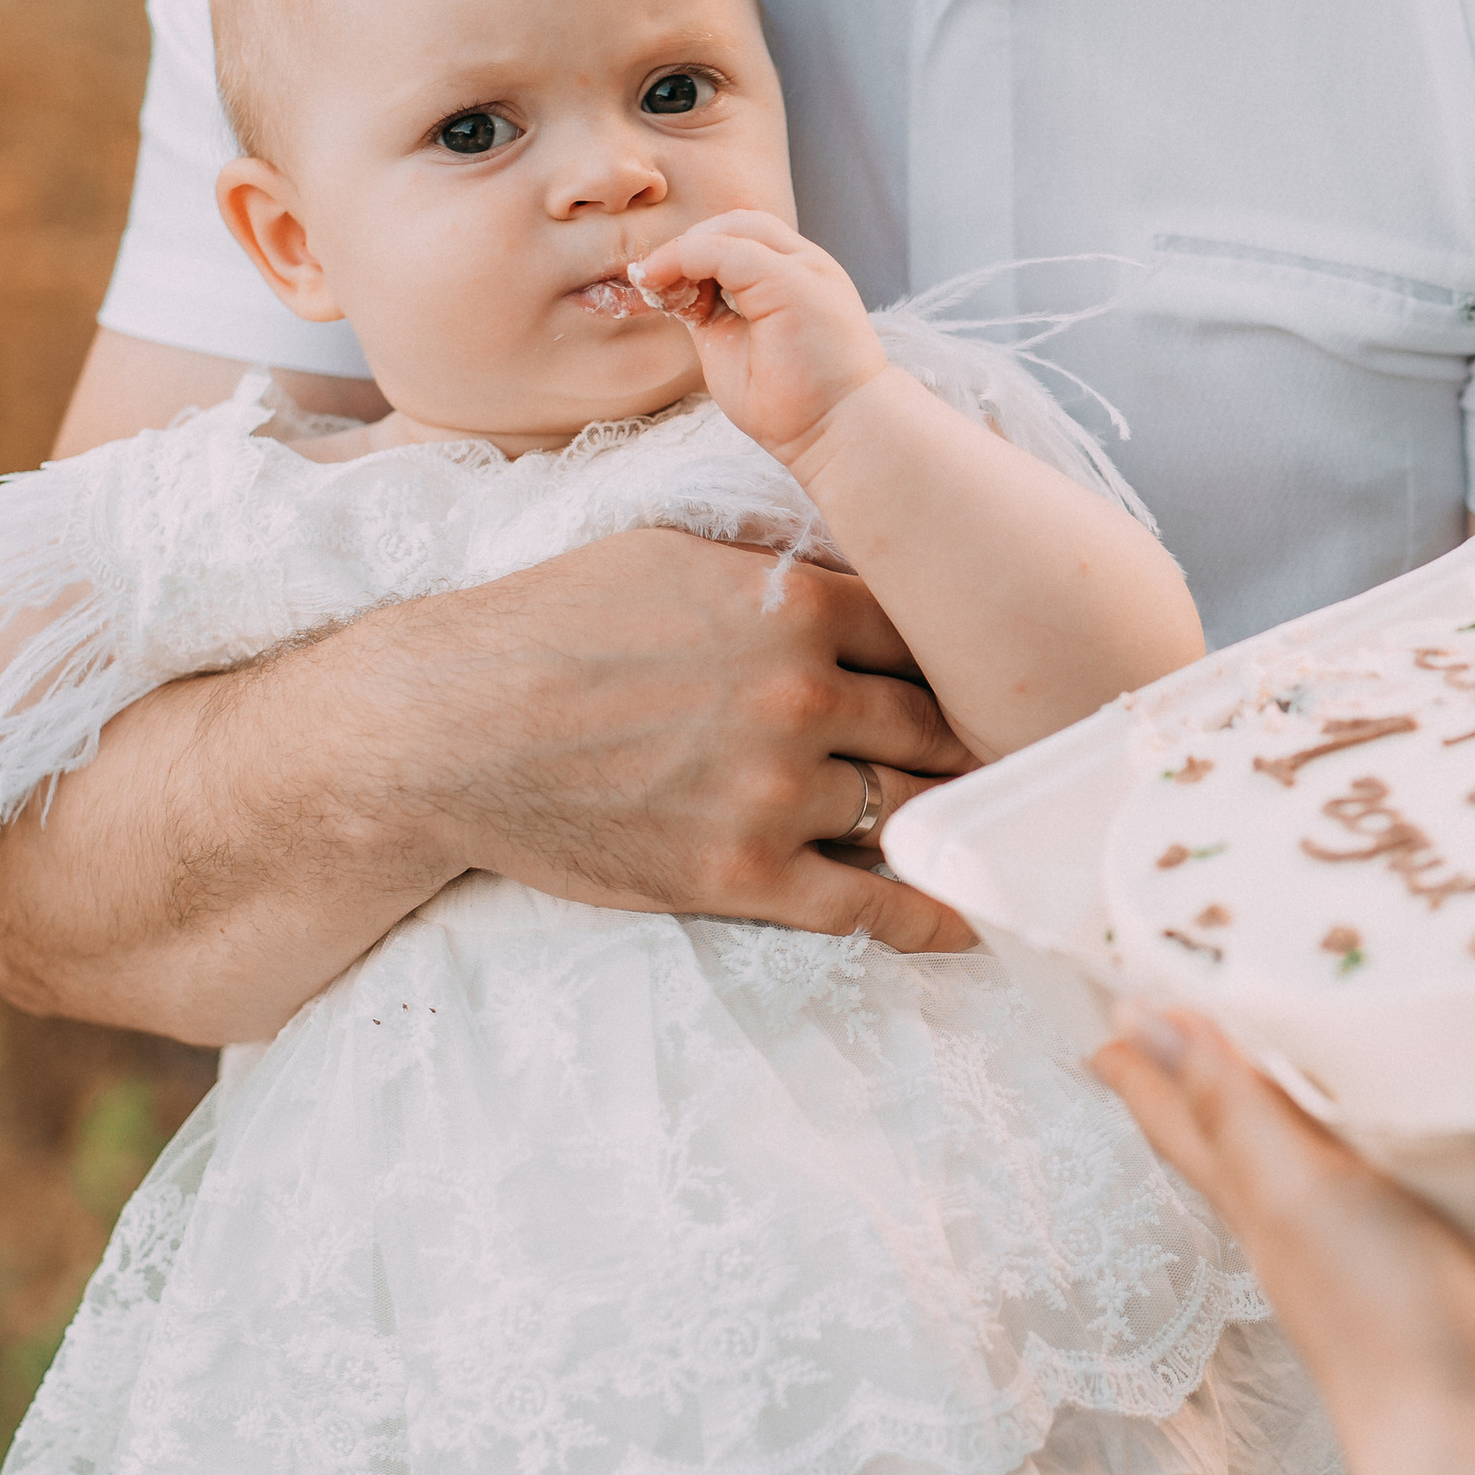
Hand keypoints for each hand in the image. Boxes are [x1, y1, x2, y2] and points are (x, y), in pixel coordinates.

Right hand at [420, 529, 970, 932]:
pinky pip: (870, 905)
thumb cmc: (551, 626)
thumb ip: (774, 571)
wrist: (445, 728)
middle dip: (980, 744)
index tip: (998, 676)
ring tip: (1007, 837)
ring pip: (911, 811)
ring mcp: (775, 791)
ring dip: (957, 824)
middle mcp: (801, 695)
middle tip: (1029, 762)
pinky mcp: (741, 876)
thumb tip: (851, 563)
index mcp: (793, 605)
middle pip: (938, 726)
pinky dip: (931, 915)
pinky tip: (972, 919)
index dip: (964, 656)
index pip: (926, 631)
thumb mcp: (670, 555)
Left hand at [635, 210, 890, 470]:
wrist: (837, 432)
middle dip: (686, 246)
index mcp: (797, 279)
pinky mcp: (792, 281)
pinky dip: (685, 258)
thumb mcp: (733, 344)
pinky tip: (657, 282)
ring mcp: (804, 269)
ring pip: (732, 227)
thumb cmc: (790, 403)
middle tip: (648, 282)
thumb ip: (709, 311)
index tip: (654, 287)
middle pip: (736, 224)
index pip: (741, 239)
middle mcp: (806, 265)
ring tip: (653, 283)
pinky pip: (727, 249)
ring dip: (684, 249)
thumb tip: (667, 291)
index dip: (693, 254)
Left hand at [1093, 1009, 1474, 1474]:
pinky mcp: (1454, 1237)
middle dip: (1223, 1049)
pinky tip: (1440, 1082)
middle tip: (1209, 975)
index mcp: (1257, 1195)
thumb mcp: (1296, 1197)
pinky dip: (1418, 1112)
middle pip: (1248, 1114)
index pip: (1179, 1113)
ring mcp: (1380, 1227)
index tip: (1105, 1000)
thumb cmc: (1381, 1323)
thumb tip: (1148, 1018)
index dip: (1139, 1059)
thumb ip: (1235, 1109)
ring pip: (1337, 1131)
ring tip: (1331, 1000)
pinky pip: (1423, 1155)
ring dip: (1326, 1072)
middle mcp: (1308, 1207)